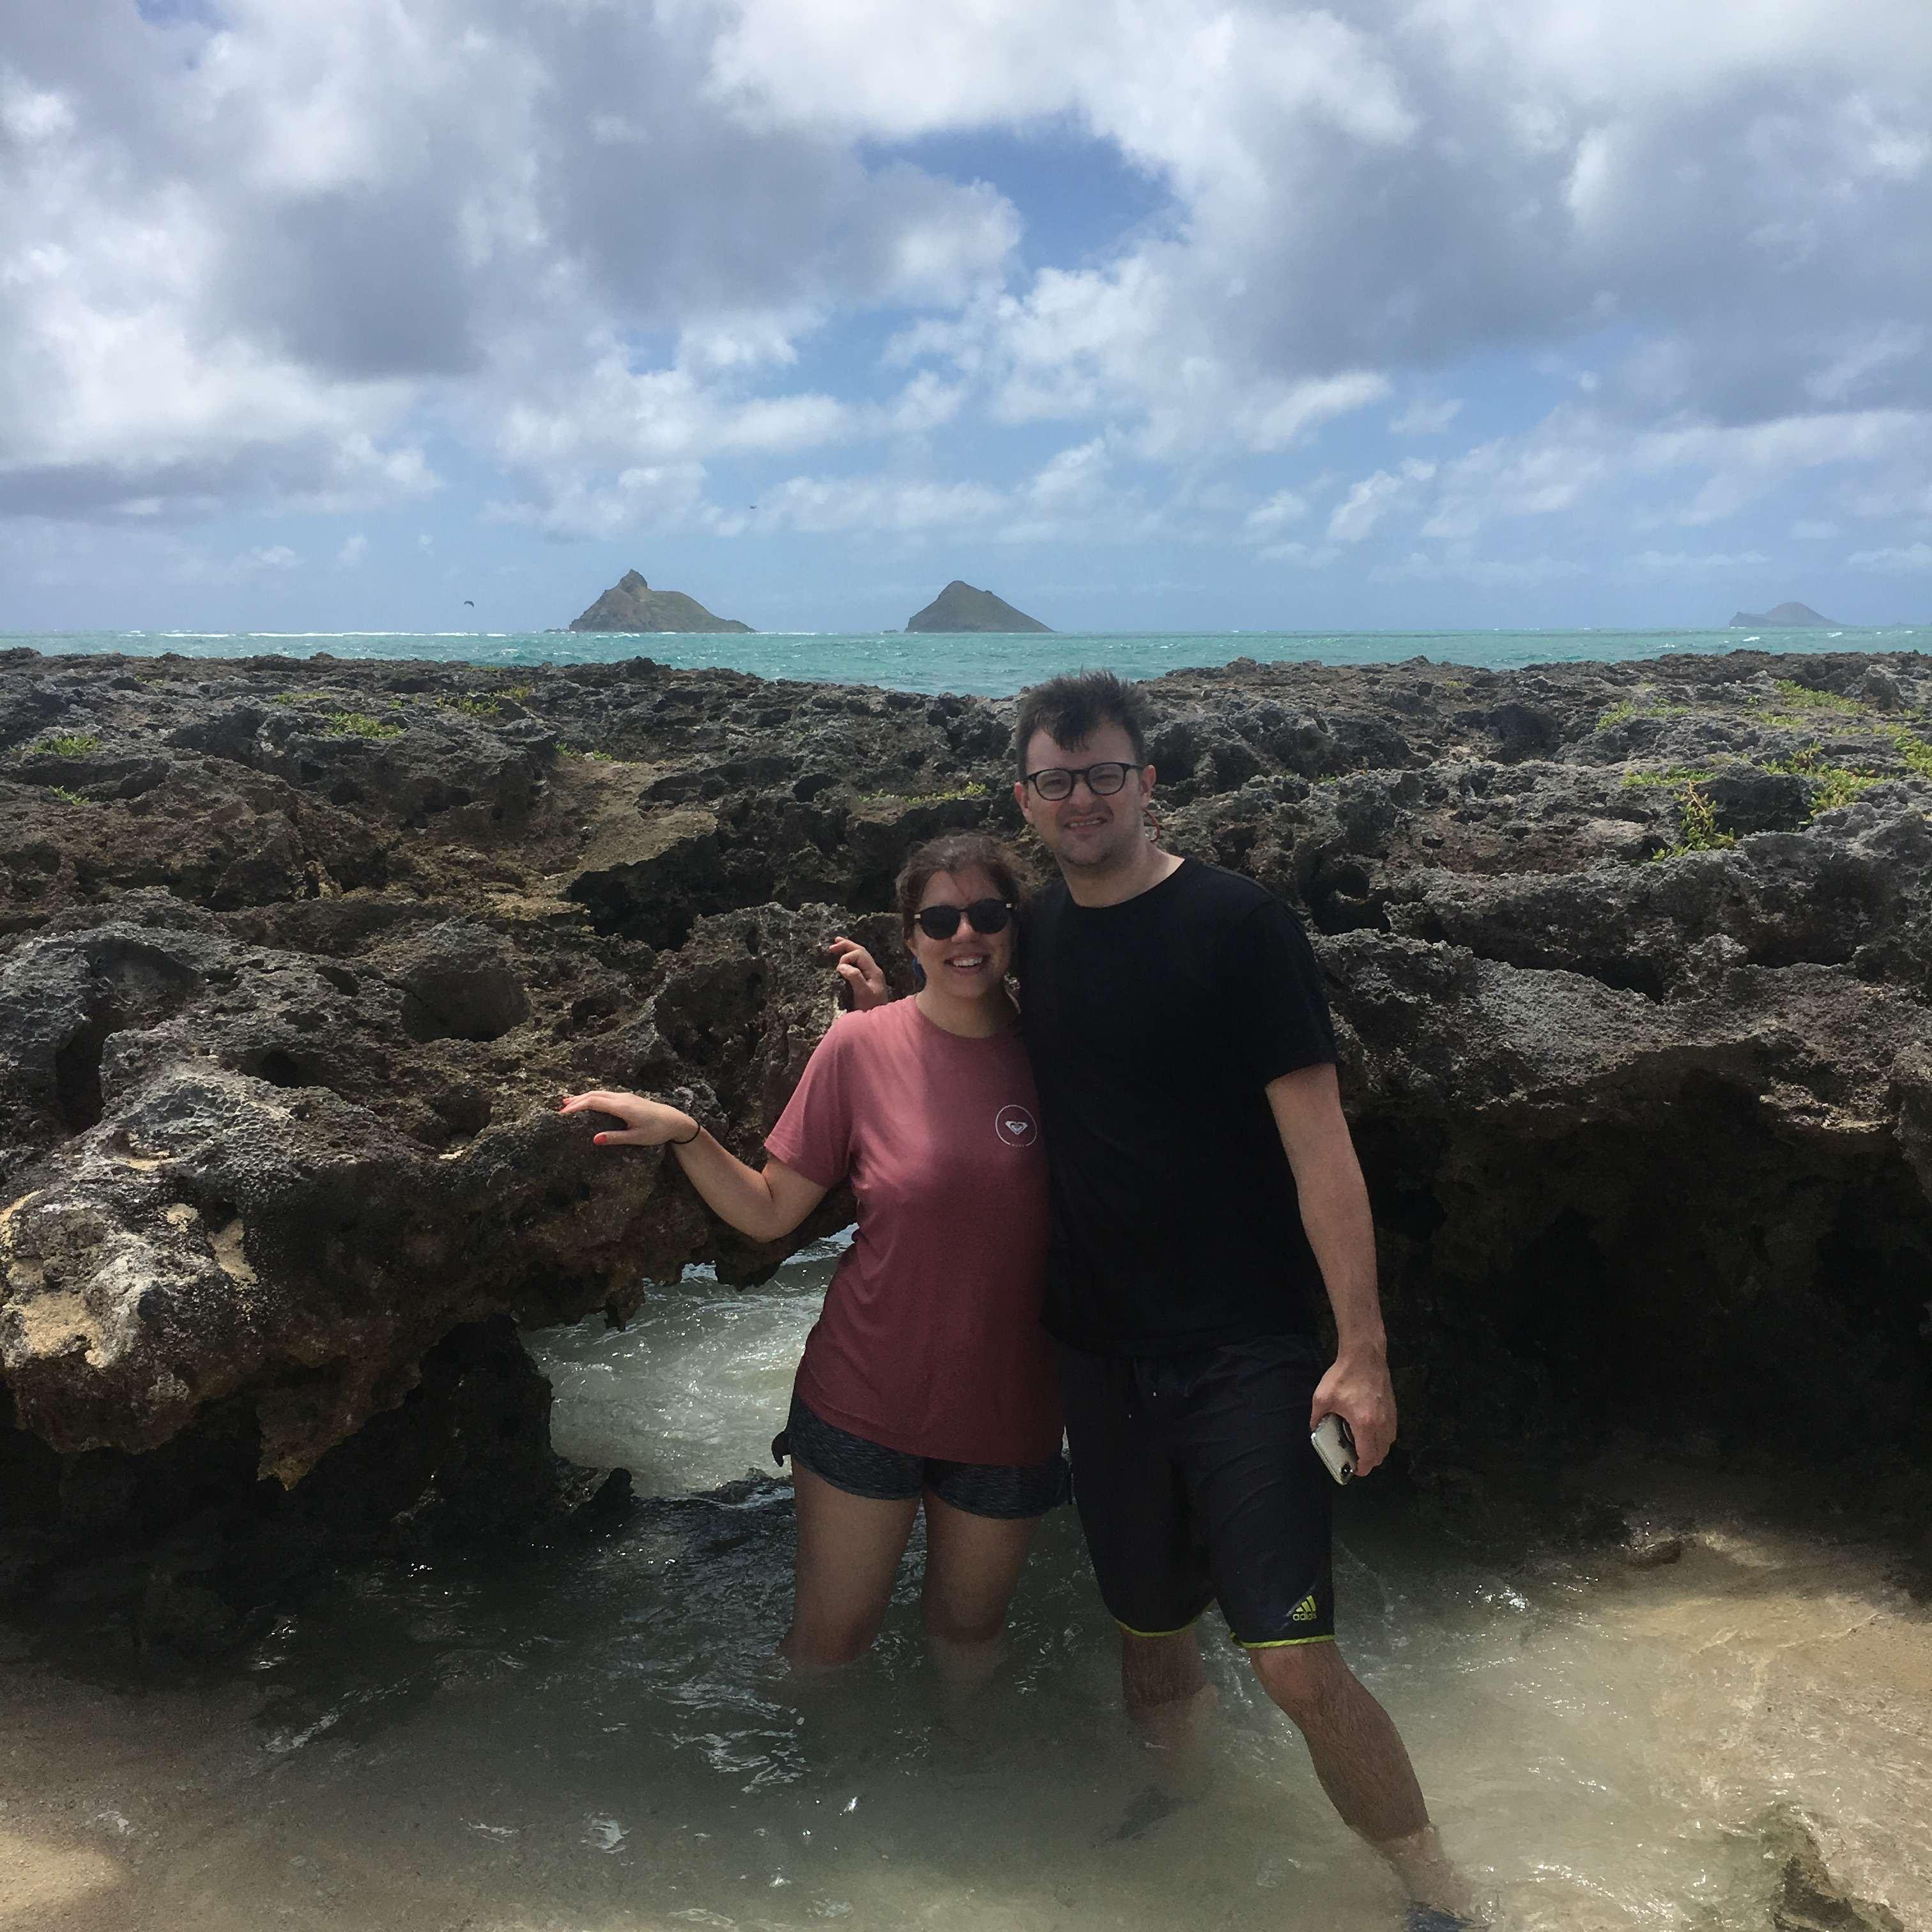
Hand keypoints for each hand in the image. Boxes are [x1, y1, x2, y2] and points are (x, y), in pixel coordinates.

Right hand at [556, 1088, 694, 1146]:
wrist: (675, 1120)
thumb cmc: (657, 1131)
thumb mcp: (636, 1137)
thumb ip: (615, 1138)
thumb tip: (594, 1139)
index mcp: (622, 1106)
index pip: (593, 1102)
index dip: (576, 1107)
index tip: (563, 1114)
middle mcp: (622, 1098)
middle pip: (593, 1095)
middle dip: (576, 1101)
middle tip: (560, 1110)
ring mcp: (625, 1096)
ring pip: (599, 1093)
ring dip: (583, 1097)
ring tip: (567, 1103)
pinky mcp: (628, 1098)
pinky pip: (605, 1094)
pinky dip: (592, 1097)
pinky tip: (588, 1102)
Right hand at [826, 936, 887, 1009]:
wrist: (880, 1023)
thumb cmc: (871, 1009)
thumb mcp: (863, 994)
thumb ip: (854, 977)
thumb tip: (841, 966)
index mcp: (874, 971)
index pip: (859, 954)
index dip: (846, 957)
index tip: (838, 969)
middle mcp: (873, 970)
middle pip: (860, 952)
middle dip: (846, 946)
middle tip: (832, 945)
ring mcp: (870, 975)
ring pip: (859, 957)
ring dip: (847, 950)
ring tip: (835, 946)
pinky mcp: (866, 981)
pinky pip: (858, 965)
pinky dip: (849, 959)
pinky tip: (842, 961)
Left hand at [1309, 1348, 1395, 1476]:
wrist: (1364, 1355)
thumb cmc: (1343, 1376)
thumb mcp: (1322, 1397)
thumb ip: (1317, 1418)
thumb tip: (1315, 1429)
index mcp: (1364, 1424)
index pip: (1369, 1457)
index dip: (1362, 1468)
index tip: (1353, 1469)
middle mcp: (1381, 1423)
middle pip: (1381, 1454)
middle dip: (1369, 1460)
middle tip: (1355, 1456)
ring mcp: (1390, 1416)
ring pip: (1388, 1444)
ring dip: (1377, 1449)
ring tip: (1361, 1444)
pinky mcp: (1393, 1408)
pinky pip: (1391, 1431)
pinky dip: (1382, 1437)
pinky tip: (1370, 1429)